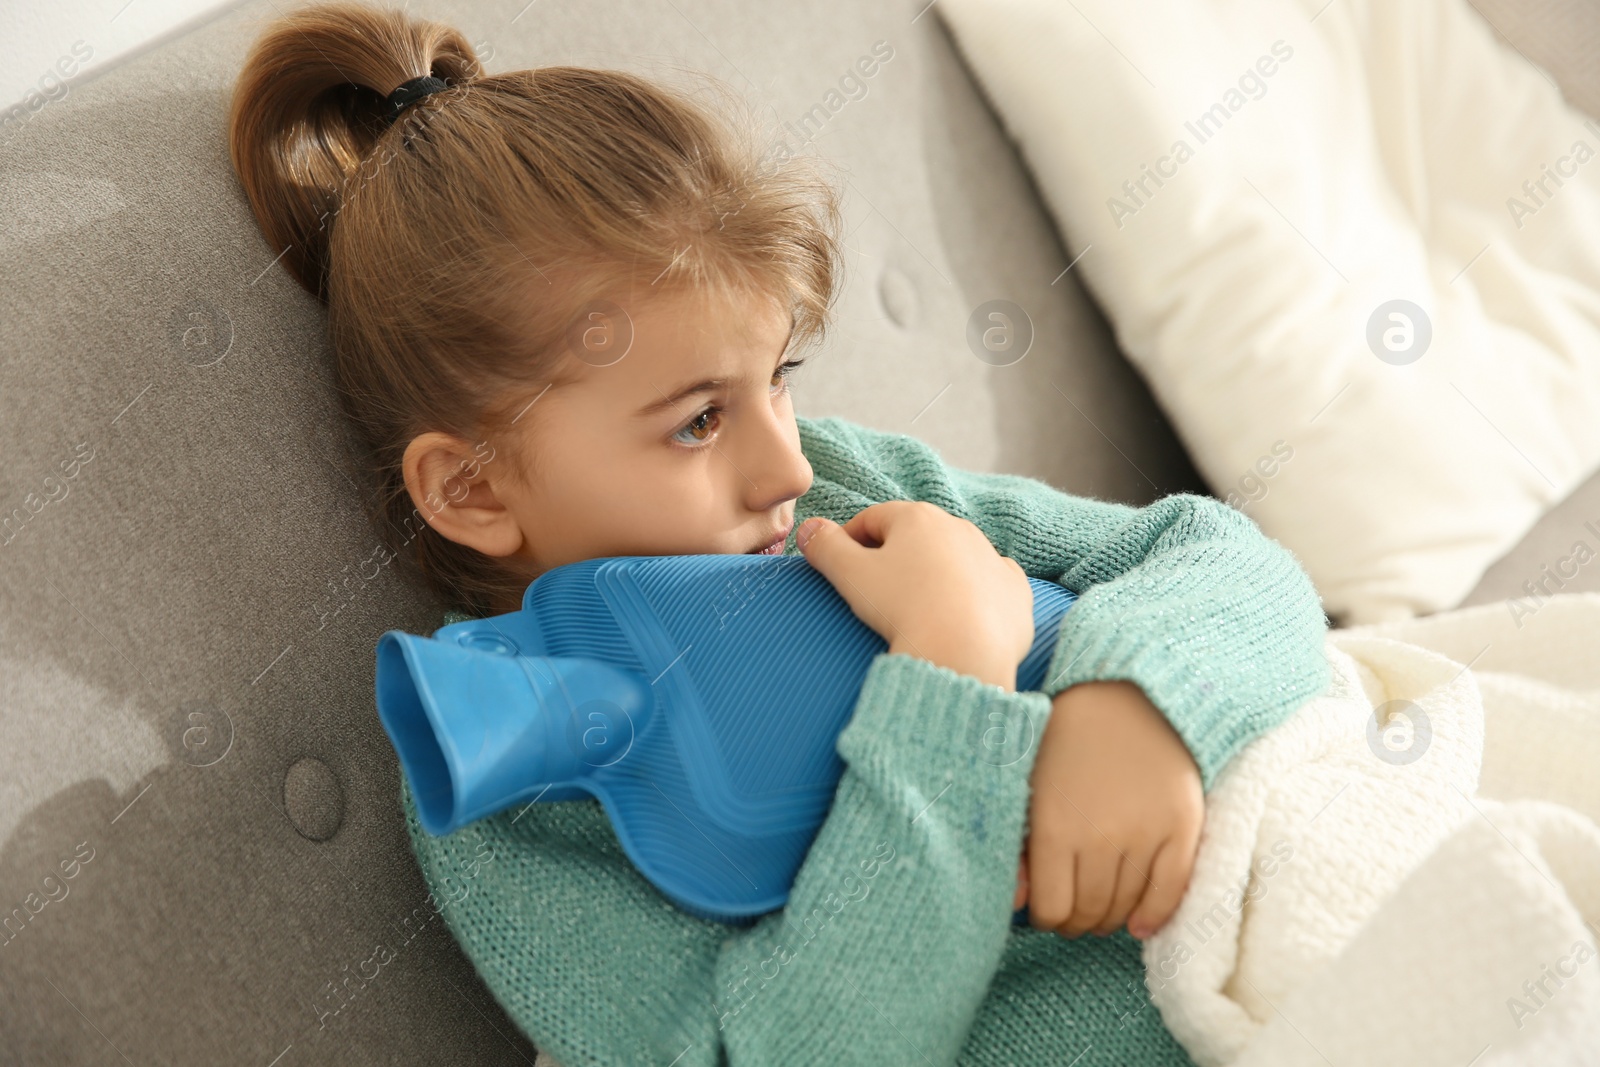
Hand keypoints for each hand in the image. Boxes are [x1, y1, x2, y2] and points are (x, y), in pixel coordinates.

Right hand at [796, 502, 1033, 690]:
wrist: (964, 651)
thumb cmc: (903, 608)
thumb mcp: (850, 576)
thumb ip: (825, 547)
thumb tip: (809, 528)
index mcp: (917, 517)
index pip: (872, 519)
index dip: (850, 540)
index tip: (838, 566)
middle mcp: (959, 528)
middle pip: (916, 536)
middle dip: (895, 556)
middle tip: (875, 591)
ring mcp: (992, 558)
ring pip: (954, 558)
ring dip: (935, 574)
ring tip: (917, 607)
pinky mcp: (1015, 590)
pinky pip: (989, 585)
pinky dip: (974, 595)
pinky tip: (961, 616)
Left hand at [1019, 681, 1202, 939]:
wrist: (1129, 696)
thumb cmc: (1067, 740)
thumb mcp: (1028, 784)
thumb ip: (1018, 844)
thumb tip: (1018, 904)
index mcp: (1053, 826)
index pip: (1051, 907)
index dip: (1047, 918)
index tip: (1047, 911)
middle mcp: (1100, 837)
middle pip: (1089, 912)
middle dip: (1077, 922)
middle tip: (1074, 916)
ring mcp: (1145, 834)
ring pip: (1126, 906)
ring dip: (1111, 919)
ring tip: (1102, 913)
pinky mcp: (1182, 828)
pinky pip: (1170, 891)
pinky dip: (1154, 915)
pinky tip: (1139, 925)